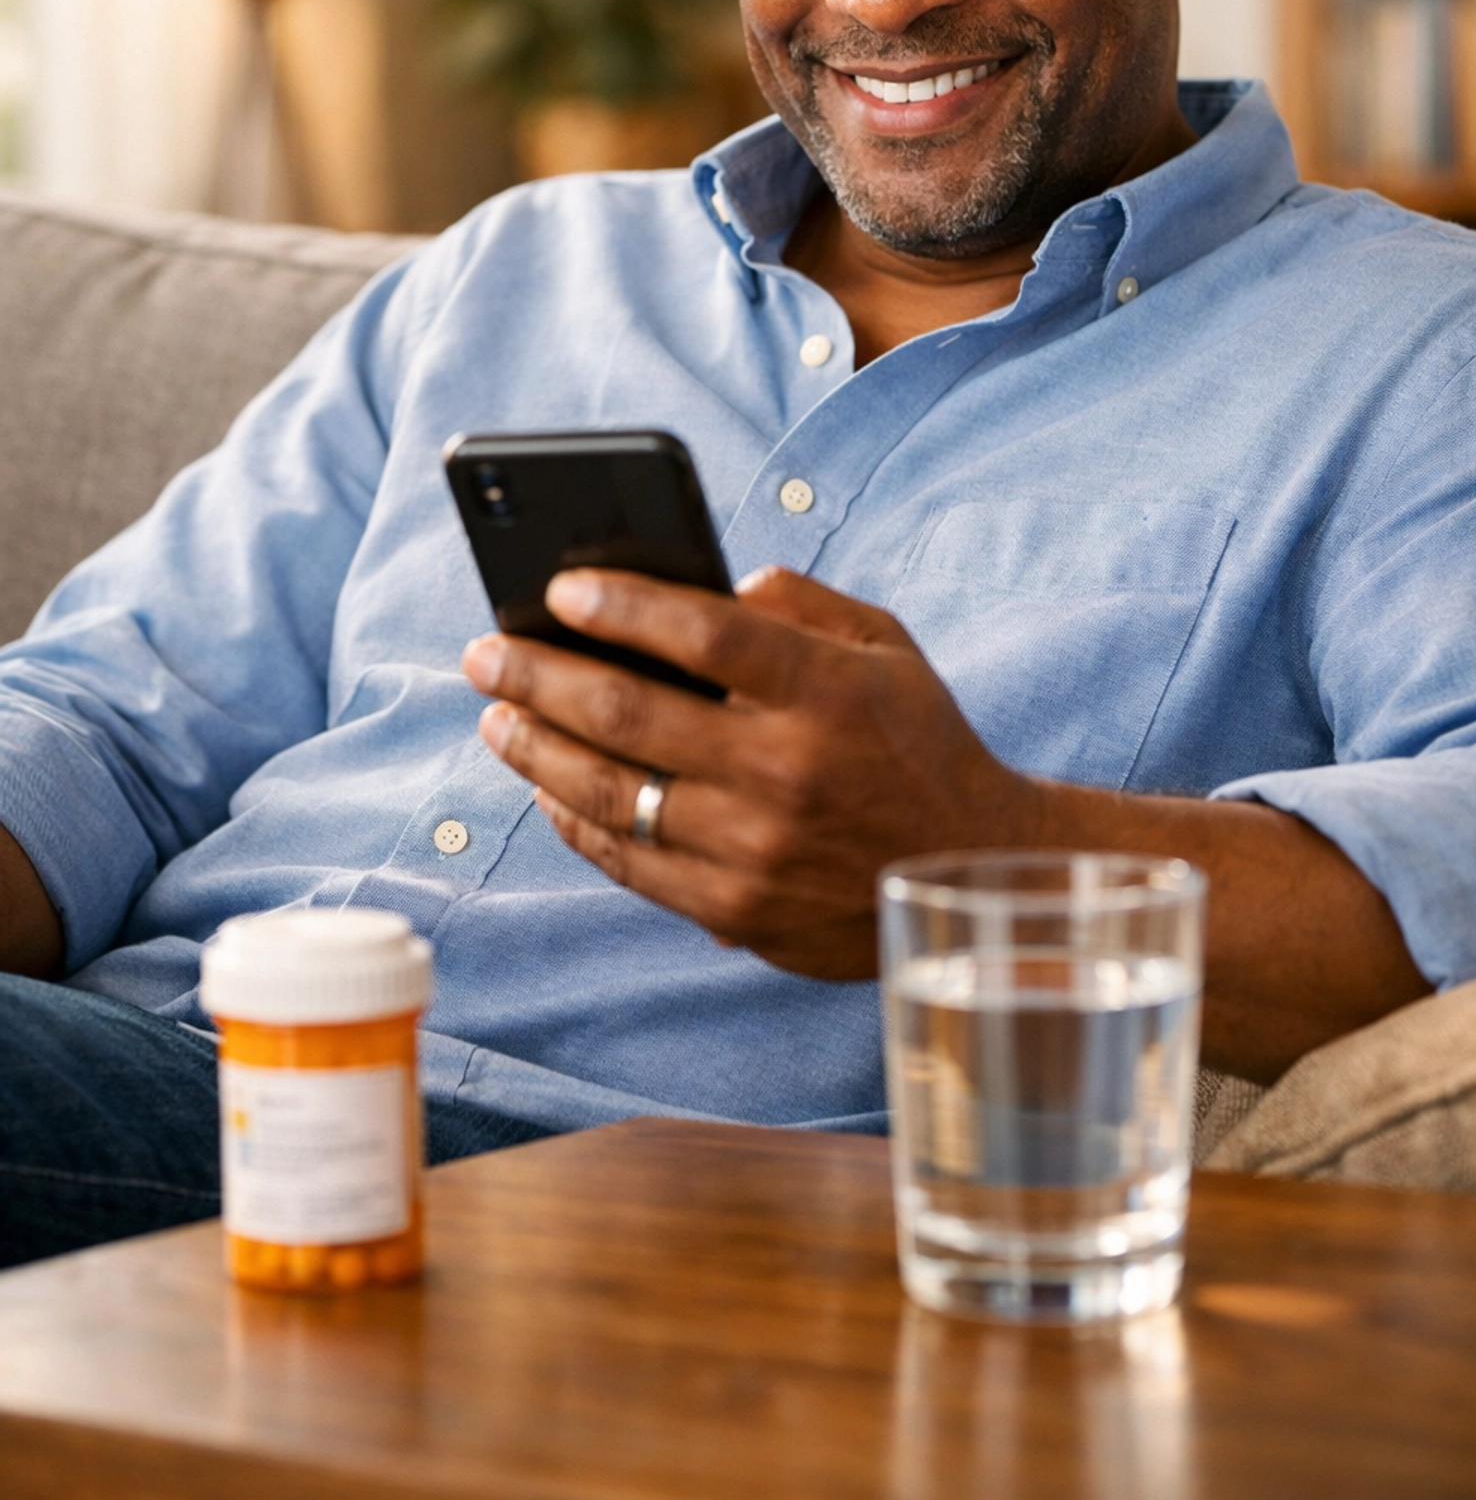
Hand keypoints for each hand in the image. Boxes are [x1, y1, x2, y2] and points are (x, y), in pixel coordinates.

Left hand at [462, 566, 1027, 978]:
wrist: (967, 869)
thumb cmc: (917, 740)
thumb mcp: (885, 647)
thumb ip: (799, 603)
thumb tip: (705, 587)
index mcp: (826, 693)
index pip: (703, 633)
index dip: (621, 605)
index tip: (560, 587)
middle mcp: (785, 772)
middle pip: (629, 714)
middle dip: (538, 675)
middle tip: (485, 652)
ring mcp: (754, 850)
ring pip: (611, 792)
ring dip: (535, 749)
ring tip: (496, 716)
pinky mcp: (735, 912)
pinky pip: (628, 861)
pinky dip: (574, 818)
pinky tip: (546, 785)